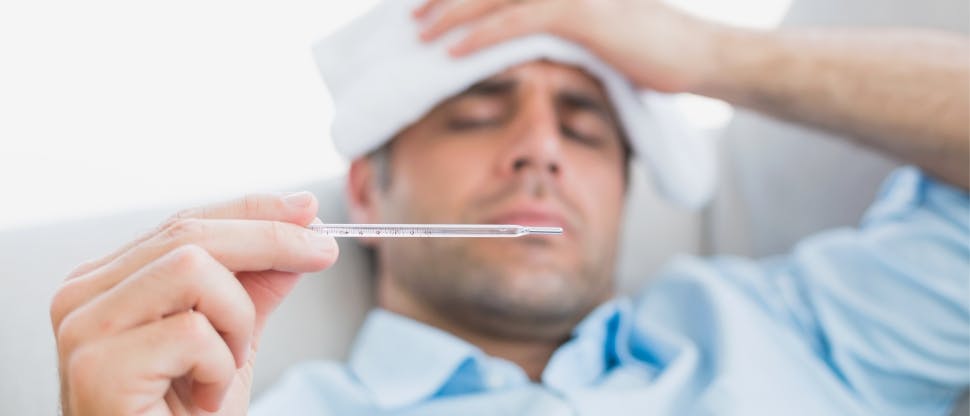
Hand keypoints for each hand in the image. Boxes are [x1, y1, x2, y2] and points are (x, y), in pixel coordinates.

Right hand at [50, 192, 338, 414]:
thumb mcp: (232, 340)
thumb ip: (255, 285)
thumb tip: (301, 226)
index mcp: (106, 283)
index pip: (184, 224)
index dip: (251, 211)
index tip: (307, 208)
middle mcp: (81, 297)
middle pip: (189, 235)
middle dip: (271, 240)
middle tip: (324, 252)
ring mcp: (83, 331)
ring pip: (193, 270)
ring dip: (236, 319)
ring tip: (227, 365)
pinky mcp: (97, 369)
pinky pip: (193, 333)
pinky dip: (220, 367)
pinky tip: (204, 397)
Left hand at [415, 0, 728, 92]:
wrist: (696, 54)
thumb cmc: (648, 43)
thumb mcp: (597, 21)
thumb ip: (557, 17)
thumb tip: (519, 30)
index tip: (430, 2)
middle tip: (413, 15)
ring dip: (452, 14)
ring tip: (420, 32)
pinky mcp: (580, 13)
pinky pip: (517, 22)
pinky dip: (481, 36)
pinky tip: (454, 52)